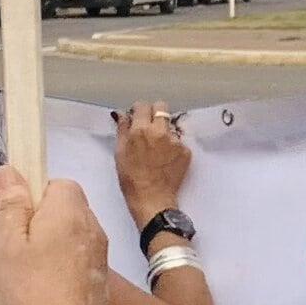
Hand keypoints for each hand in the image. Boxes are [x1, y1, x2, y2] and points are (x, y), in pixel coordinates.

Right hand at [0, 167, 111, 304]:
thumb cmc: (29, 291)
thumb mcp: (5, 243)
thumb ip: (8, 203)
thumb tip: (10, 170)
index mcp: (71, 210)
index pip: (55, 183)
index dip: (30, 200)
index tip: (11, 226)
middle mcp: (92, 228)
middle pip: (59, 215)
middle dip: (33, 233)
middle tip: (10, 260)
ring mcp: (99, 258)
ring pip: (62, 246)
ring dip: (39, 261)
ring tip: (16, 290)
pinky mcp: (99, 285)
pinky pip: (70, 272)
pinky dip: (52, 282)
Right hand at [112, 104, 191, 221]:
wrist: (152, 199)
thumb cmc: (132, 179)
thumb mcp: (120, 153)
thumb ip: (122, 129)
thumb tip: (121, 114)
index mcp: (140, 130)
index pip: (143, 105)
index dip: (139, 110)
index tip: (137, 116)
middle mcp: (159, 132)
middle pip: (161, 107)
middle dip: (154, 113)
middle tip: (149, 126)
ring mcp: (175, 141)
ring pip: (170, 125)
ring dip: (163, 131)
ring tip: (157, 149)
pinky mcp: (185, 151)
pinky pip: (179, 140)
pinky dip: (173, 146)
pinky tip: (165, 159)